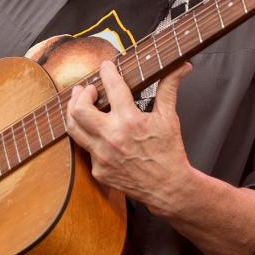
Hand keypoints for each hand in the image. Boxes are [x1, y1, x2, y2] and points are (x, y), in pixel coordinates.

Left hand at [65, 59, 193, 215]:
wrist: (169, 188)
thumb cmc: (170, 151)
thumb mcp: (170, 117)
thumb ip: (169, 88)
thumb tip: (181, 66)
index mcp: (130, 121)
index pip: (112, 87)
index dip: (107, 71)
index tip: (106, 66)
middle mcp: (112, 138)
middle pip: (79, 109)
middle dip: (81, 94)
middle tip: (88, 89)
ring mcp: (102, 156)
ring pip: (73, 129)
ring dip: (74, 113)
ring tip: (80, 104)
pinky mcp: (98, 170)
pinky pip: (86, 149)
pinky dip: (90, 137)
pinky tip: (96, 131)